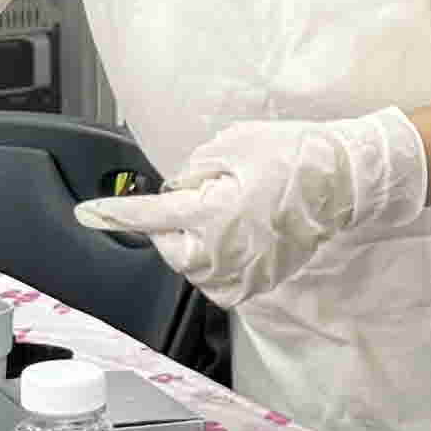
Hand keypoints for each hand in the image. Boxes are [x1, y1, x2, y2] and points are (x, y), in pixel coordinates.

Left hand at [75, 106, 427, 305]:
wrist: (343, 182)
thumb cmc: (292, 157)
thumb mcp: (232, 144)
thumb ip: (191, 171)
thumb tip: (175, 191)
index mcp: (210, 215)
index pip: (148, 216)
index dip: (113, 214)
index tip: (87, 213)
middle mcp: (221, 253)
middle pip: (168, 245)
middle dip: (173, 222)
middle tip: (205, 194)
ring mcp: (240, 274)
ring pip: (191, 264)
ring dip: (195, 240)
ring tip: (230, 212)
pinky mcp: (255, 285)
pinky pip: (217, 277)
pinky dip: (216, 257)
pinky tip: (238, 234)